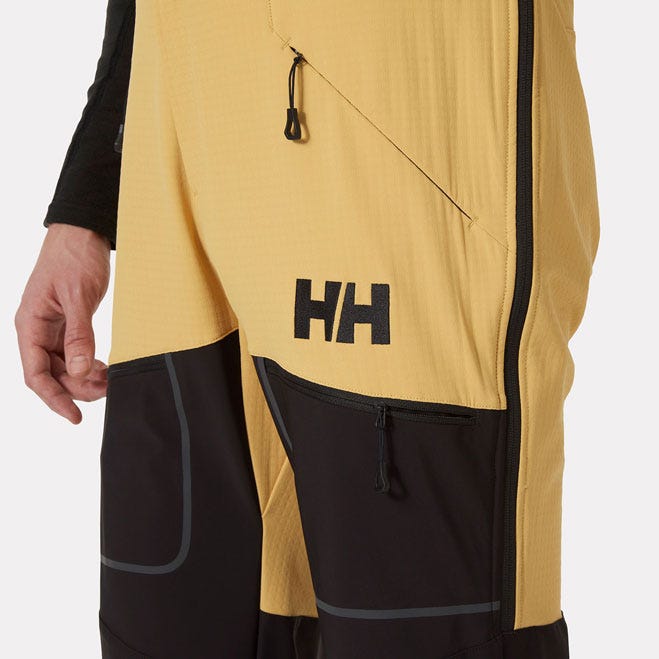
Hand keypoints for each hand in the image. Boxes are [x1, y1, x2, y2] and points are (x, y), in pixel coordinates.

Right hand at [15, 223, 111, 423]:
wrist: (82, 233)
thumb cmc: (74, 258)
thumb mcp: (78, 297)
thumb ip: (79, 335)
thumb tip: (80, 371)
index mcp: (30, 324)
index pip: (36, 374)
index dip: (54, 399)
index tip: (75, 417)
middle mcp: (36, 330)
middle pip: (51, 375)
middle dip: (77, 389)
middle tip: (107, 391)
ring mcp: (51, 328)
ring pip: (63, 367)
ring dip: (84, 379)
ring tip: (109, 380)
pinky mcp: (66, 324)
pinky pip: (73, 354)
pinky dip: (88, 365)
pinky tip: (103, 368)